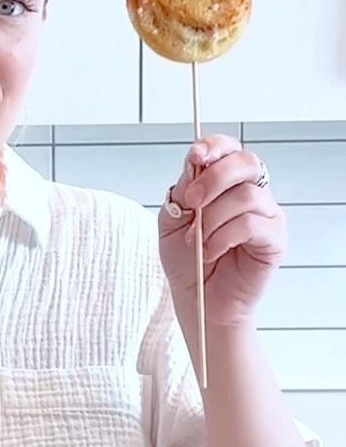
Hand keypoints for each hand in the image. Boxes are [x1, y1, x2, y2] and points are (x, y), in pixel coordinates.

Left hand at [159, 134, 286, 326]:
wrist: (198, 299)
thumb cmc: (187, 261)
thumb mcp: (173, 220)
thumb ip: (184, 191)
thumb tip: (194, 164)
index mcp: (226, 183)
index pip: (229, 149)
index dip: (215, 146)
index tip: (195, 156)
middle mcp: (251, 193)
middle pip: (246, 162)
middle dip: (215, 178)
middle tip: (192, 203)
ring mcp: (266, 215)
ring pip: (247, 196)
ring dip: (213, 218)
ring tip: (197, 241)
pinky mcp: (274, 240)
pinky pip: (251, 225)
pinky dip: (223, 237)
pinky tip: (211, 251)